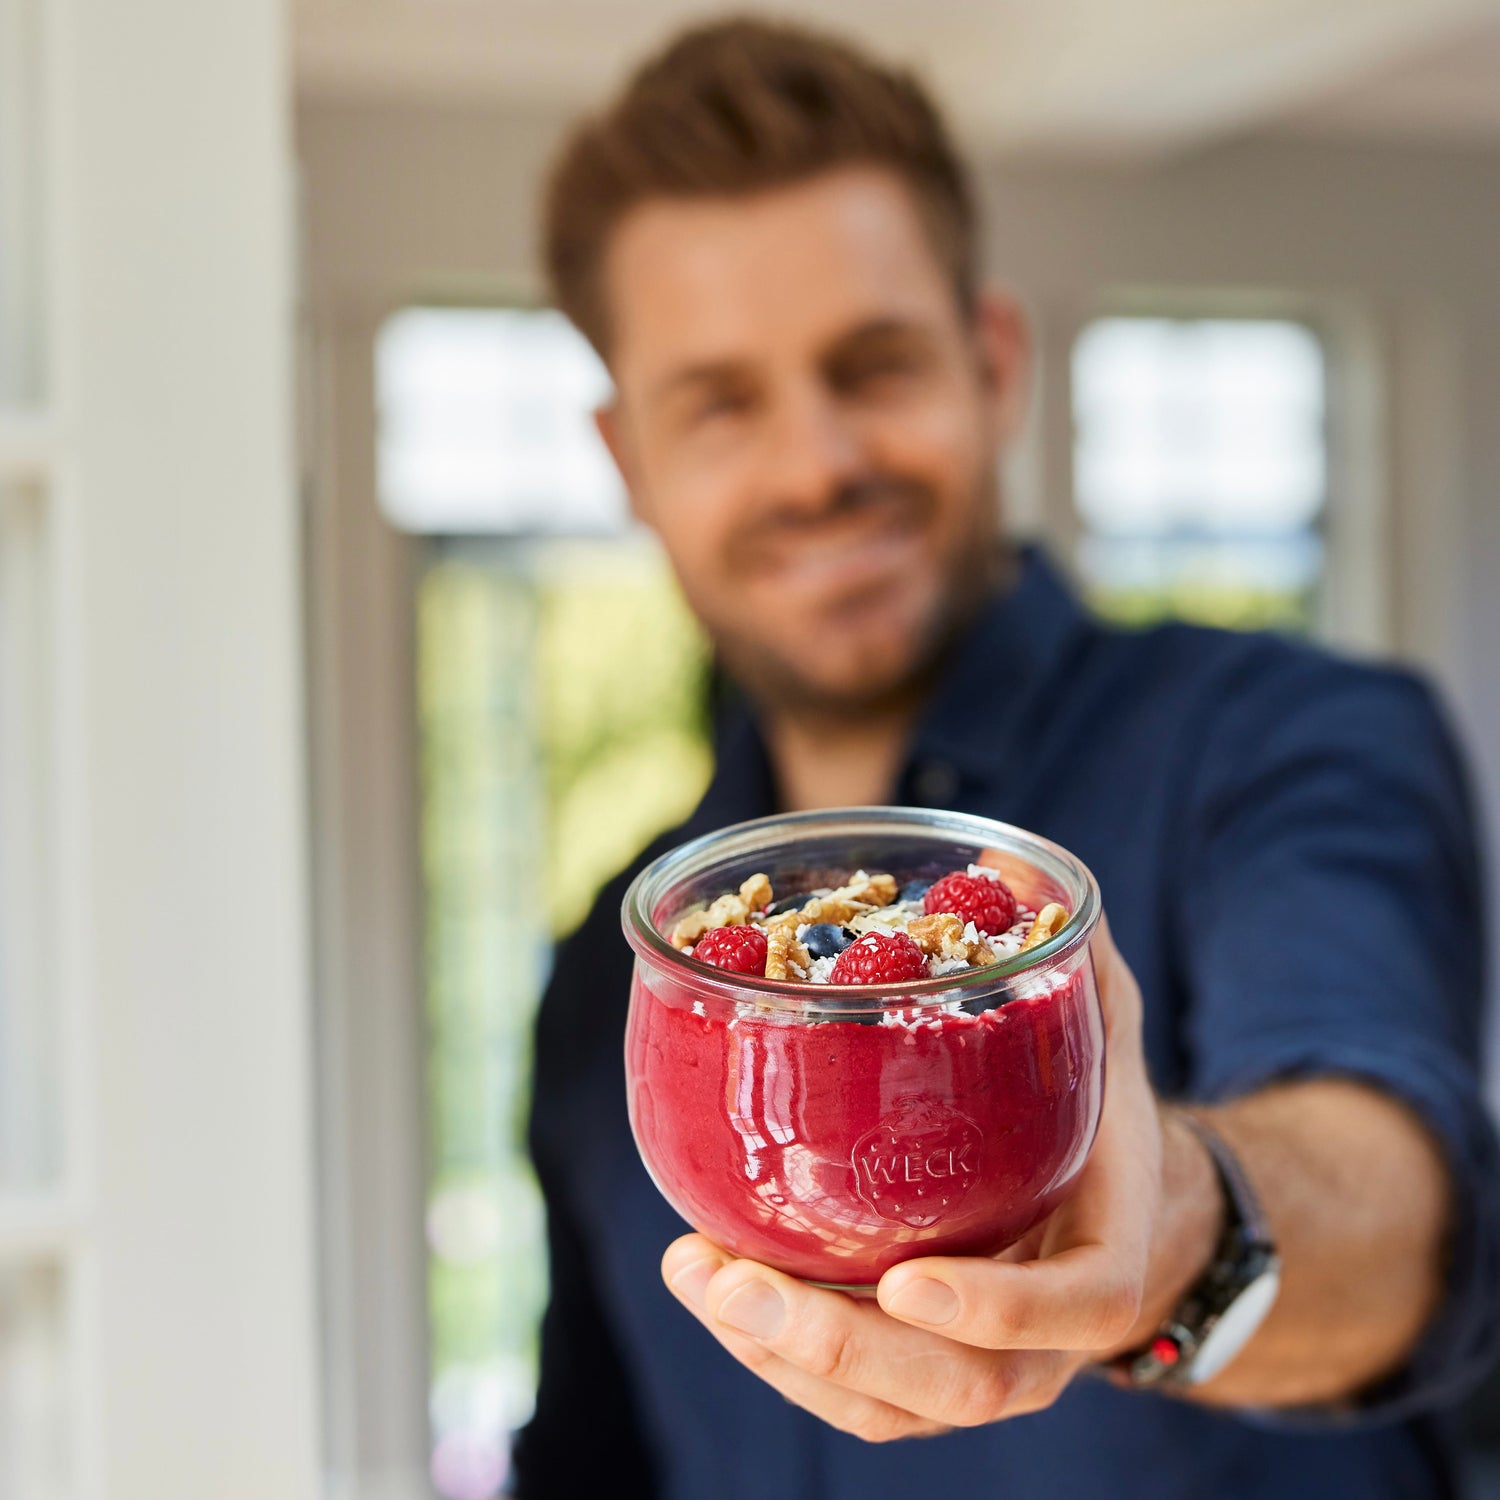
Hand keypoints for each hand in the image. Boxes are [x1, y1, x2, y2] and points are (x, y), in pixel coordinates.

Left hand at [661, 917, 1219, 1439]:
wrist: (1115, 1214)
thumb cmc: (1098, 1116)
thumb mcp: (1102, 1033)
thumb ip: (1067, 961)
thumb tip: (1001, 863)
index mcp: (1106, 1258)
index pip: (1077, 1309)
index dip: (998, 1308)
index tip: (906, 1282)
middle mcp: (1042, 1340)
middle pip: (954, 1388)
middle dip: (835, 1345)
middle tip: (734, 1281)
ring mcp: (977, 1365)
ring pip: (884, 1405)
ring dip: (779, 1354)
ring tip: (693, 1272)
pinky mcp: (917, 1367)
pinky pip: (847, 1391)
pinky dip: (773, 1353)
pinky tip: (710, 1282)